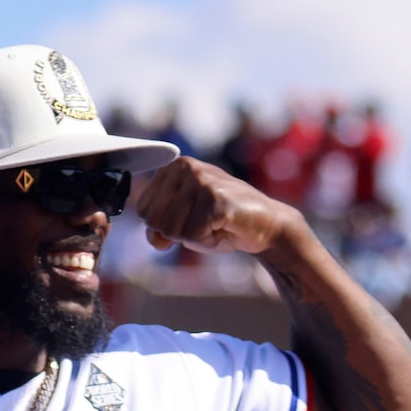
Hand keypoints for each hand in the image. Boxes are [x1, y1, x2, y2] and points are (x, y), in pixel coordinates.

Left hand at [131, 157, 299, 254]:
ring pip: (171, 230)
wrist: (267, 224)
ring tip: (216, 226)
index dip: (166, 227)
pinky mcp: (214, 199)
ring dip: (195, 239)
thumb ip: (162, 229)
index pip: (143, 210)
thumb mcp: (185, 225)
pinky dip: (208, 243)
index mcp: (174, 167)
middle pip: (155, 221)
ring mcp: (200, 180)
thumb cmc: (225, 223)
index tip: (193, 220)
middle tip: (206, 225)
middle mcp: (185, 167)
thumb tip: (154, 239)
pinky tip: (225, 229)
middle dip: (179, 234)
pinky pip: (191, 236)